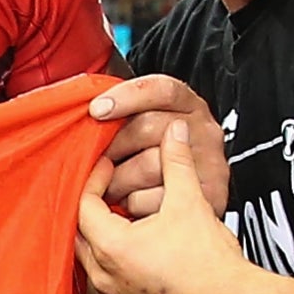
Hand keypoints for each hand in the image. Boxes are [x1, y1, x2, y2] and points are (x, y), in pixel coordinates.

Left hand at [77, 140, 276, 293]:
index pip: (83, 205)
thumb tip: (175, 133)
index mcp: (112, 248)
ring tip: (118, 210)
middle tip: (107, 184)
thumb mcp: (191, 203)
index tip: (107, 164)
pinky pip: (102, 276)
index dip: (94, 179)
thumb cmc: (211, 266)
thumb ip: (178, 163)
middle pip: (79, 231)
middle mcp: (103, 276)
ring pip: (88, 256)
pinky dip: (109, 256)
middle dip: (90, 205)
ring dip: (98, 232)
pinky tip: (131, 242)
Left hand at [90, 73, 226, 218]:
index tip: (96, 109)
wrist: (200, 204)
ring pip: (149, 166)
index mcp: (188, 105)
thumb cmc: (163, 157)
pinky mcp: (209, 196)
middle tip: (97, 163)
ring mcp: (209, 164)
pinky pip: (154, 199)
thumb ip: (127, 113)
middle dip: (113, 148)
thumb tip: (83, 110)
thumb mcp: (152, 124)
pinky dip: (133, 204)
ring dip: (118, 180)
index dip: (127, 96)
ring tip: (110, 186)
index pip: (162, 89)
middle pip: (149, 128)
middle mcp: (203, 131)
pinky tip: (130, 201)